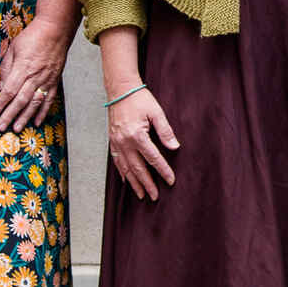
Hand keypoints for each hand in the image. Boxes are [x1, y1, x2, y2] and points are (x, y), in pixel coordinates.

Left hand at [0, 16, 72, 132]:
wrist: (55, 30)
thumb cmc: (32, 37)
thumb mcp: (13, 49)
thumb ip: (6, 68)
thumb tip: (1, 87)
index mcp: (22, 68)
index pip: (8, 91)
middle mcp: (35, 76)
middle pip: (20, 100)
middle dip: (9, 115)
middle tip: (1, 127)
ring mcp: (46, 80)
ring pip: (34, 103)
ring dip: (25, 117)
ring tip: (17, 128)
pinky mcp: (54, 80)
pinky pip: (49, 99)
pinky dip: (43, 112)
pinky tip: (37, 121)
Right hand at [107, 86, 180, 200]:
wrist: (120, 90)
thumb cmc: (139, 99)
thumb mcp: (156, 112)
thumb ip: (165, 131)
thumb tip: (175, 147)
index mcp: (137, 135)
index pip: (153, 158)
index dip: (163, 170)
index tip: (171, 181)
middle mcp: (125, 142)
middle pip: (138, 168)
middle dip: (147, 184)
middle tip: (155, 196)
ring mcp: (116, 143)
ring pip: (126, 168)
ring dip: (134, 183)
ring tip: (141, 195)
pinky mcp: (112, 141)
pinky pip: (117, 161)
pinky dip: (122, 172)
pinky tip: (127, 181)